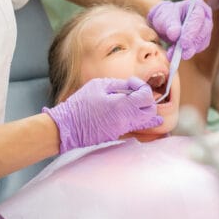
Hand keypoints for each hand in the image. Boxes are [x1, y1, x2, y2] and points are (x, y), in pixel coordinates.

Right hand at [43, 77, 161, 152]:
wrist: (67, 126)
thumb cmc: (80, 104)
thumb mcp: (99, 85)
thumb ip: (119, 85)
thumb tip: (133, 86)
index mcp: (122, 106)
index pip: (147, 97)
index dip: (142, 86)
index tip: (131, 83)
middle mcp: (126, 120)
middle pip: (151, 111)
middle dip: (147, 99)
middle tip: (136, 92)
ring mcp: (122, 130)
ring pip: (145, 121)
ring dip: (144, 110)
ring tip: (137, 102)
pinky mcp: (117, 135)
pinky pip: (135, 127)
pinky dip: (139, 119)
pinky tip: (139, 115)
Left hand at [147, 0, 212, 60]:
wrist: (165, 23)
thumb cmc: (166, 16)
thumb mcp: (164, 18)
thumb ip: (170, 25)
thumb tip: (175, 34)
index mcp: (197, 5)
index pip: (198, 18)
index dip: (191, 31)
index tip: (183, 43)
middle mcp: (205, 17)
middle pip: (204, 31)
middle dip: (192, 43)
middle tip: (181, 53)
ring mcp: (205, 29)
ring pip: (202, 42)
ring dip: (189, 50)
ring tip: (173, 54)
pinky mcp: (203, 40)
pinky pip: (198, 48)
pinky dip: (188, 53)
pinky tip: (177, 54)